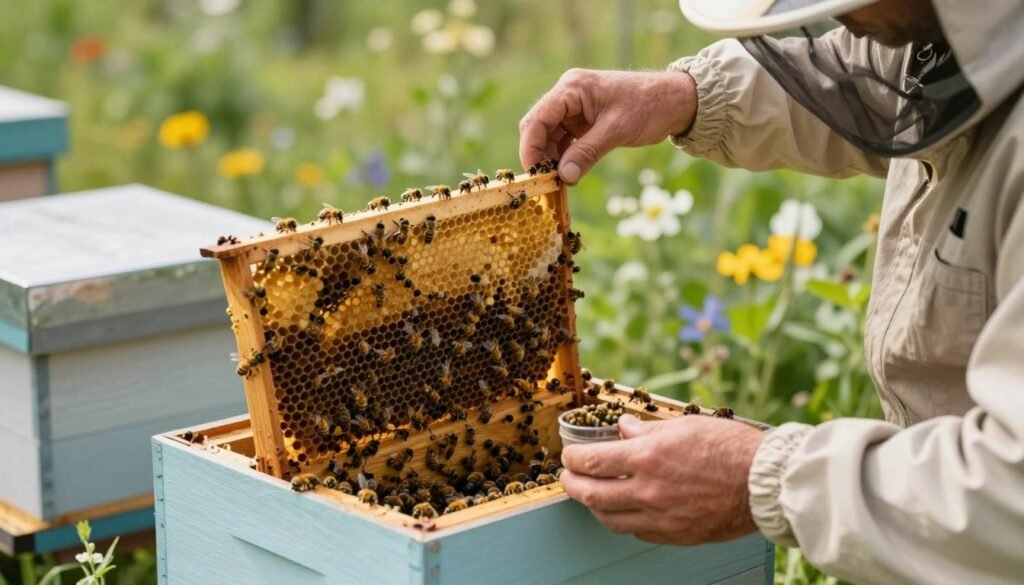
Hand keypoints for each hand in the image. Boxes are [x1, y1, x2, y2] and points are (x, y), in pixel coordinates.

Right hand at [518, 69, 696, 184]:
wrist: (674, 101)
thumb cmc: (648, 106)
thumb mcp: (617, 130)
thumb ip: (587, 153)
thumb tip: (564, 177)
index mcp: (572, 88)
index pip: (538, 118)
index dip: (530, 147)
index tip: (533, 174)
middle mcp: (568, 96)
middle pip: (539, 128)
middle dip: (540, 156)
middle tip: (545, 183)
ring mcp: (574, 109)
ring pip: (549, 137)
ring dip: (551, 160)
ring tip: (559, 182)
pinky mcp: (582, 122)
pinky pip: (564, 141)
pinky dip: (564, 158)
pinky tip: (568, 175)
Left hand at [560, 414, 764, 544]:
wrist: (764, 483)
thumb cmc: (731, 449)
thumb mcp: (685, 426)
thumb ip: (648, 430)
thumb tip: (624, 428)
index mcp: (648, 457)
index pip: (591, 462)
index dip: (573, 459)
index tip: (569, 455)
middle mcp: (648, 491)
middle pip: (591, 495)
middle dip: (571, 485)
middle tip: (568, 478)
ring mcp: (661, 517)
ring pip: (609, 520)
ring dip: (594, 507)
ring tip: (591, 495)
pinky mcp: (676, 535)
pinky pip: (637, 532)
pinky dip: (624, 521)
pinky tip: (625, 510)